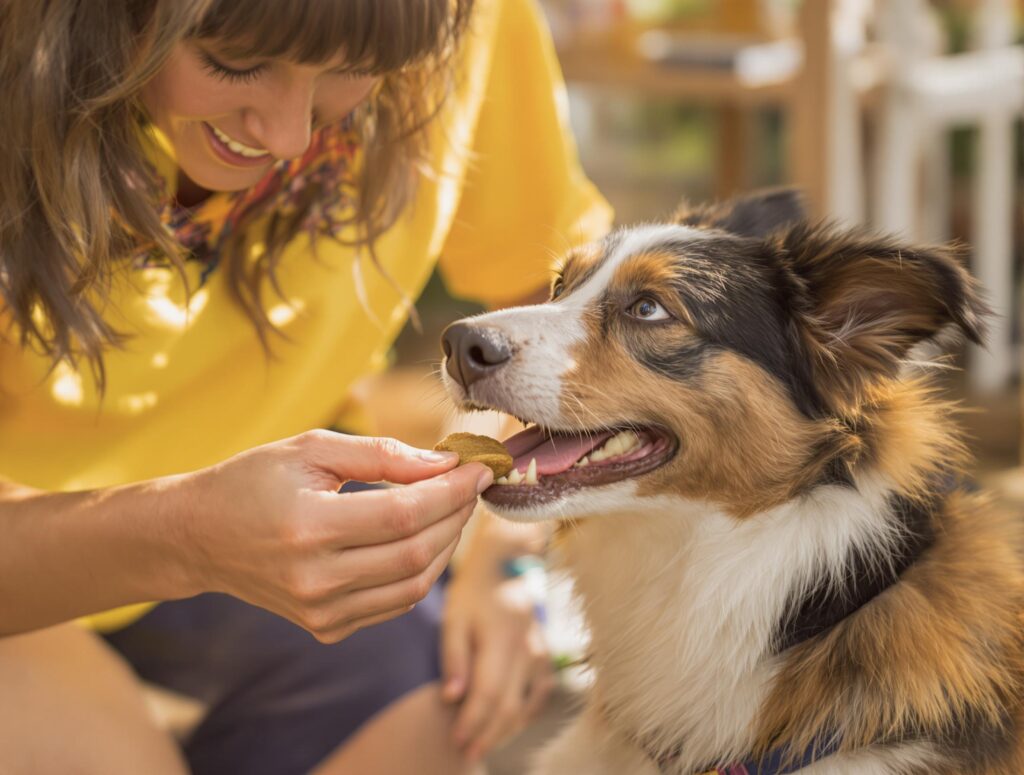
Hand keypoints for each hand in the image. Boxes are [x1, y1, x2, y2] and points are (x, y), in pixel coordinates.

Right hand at [177, 429, 492, 642]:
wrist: (199, 536)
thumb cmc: (254, 481)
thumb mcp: (311, 448)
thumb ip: (381, 454)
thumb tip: (444, 464)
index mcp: (308, 527)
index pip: (405, 515)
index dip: (452, 492)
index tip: (479, 468)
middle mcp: (315, 580)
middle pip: (416, 553)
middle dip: (456, 515)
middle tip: (470, 485)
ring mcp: (320, 612)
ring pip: (414, 586)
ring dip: (445, 545)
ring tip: (451, 508)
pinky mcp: (326, 628)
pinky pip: (394, 604)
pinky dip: (419, 571)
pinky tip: (422, 539)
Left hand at [441, 555, 553, 761]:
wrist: (503, 564)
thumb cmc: (471, 591)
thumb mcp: (453, 617)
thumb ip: (453, 657)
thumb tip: (452, 698)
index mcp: (502, 637)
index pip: (488, 693)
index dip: (473, 722)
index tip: (456, 741)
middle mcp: (526, 648)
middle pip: (510, 705)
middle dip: (488, 735)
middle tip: (467, 754)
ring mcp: (540, 651)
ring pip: (527, 704)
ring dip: (506, 729)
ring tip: (484, 744)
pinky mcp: (545, 653)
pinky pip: (540, 693)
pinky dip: (525, 713)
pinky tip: (510, 723)